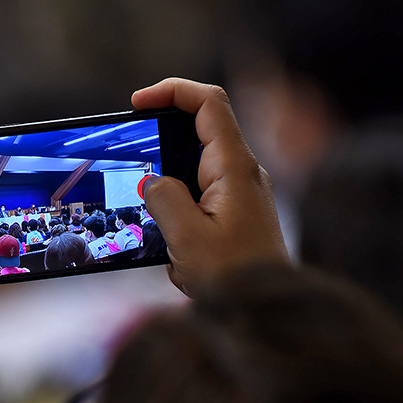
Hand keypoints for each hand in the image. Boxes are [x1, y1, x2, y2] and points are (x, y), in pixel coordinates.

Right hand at [132, 78, 288, 293]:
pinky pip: (200, 197)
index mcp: (234, 168)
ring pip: (195, 169)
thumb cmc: (234, 277)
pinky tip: (171, 245)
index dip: (172, 90)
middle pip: (198, 132)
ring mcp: (241, 194)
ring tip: (156, 225)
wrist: (268, 312)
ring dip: (168, 190)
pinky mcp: (236, 216)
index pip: (208, 103)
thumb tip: (154, 183)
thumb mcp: (186, 237)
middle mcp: (243, 173)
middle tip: (134, 169)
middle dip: (161, 147)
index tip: (138, 103)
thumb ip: (163, 199)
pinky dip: (179, 212)